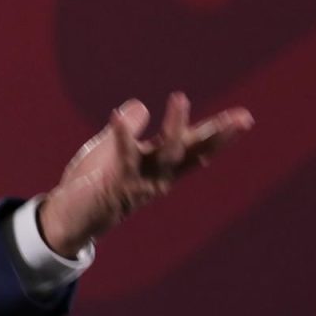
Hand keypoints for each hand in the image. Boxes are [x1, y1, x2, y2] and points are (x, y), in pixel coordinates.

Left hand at [37, 93, 253, 257]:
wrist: (71, 218)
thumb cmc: (95, 183)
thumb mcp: (113, 150)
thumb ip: (130, 129)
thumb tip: (140, 104)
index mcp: (161, 167)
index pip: (196, 148)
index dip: (220, 134)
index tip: (245, 118)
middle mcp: (158, 177)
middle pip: (193, 153)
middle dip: (217, 135)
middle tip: (242, 117)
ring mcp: (140, 182)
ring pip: (165, 153)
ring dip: (174, 126)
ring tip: (181, 97)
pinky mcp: (117, 184)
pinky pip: (123, 157)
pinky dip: (123, 135)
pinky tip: (117, 115)